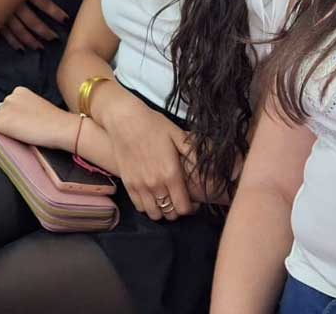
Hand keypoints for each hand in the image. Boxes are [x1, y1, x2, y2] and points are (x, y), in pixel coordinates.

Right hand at [0, 0, 68, 51]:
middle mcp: (13, 1)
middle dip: (44, 30)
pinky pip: (4, 33)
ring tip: (40, 47)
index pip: (42, 1)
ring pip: (18, 29)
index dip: (54, 11)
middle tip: (55, 38)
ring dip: (30, 39)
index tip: (65, 20)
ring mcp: (2, 11)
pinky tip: (20, 48)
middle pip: (31, 19)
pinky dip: (13, 41)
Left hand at [0, 86, 78, 150]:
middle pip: (0, 110)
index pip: (9, 104)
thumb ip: (29, 109)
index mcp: (20, 91)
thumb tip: (24, 120)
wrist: (60, 127)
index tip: (19, 125)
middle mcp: (10, 96)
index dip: (11, 115)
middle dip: (5, 120)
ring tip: (9, 137)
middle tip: (16, 133)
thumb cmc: (56, 121)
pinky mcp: (0, 121)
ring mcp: (4, 108)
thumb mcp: (40, 108)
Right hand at [101, 93, 195, 221]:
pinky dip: (147, 206)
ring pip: (154, 214)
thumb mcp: (179, 135)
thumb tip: (210, 168)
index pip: (184, 208)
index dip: (192, 208)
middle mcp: (155, 184)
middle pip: (170, 214)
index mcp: (171, 174)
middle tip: (180, 199)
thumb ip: (194, 154)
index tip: (193, 201)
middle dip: (178, 210)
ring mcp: (140, 186)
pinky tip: (152, 196)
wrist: (125, 120)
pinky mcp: (128, 184)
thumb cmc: (154, 125)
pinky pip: (139, 207)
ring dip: (162, 210)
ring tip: (166, 199)